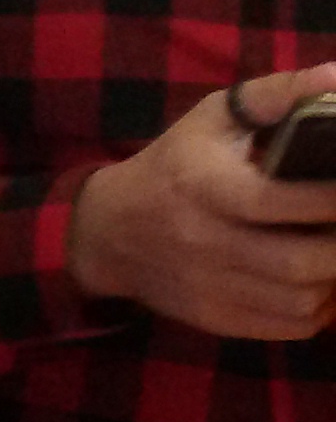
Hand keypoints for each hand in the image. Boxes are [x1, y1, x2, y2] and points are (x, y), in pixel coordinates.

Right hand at [66, 63, 335, 337]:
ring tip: (332, 247)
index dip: (332, 200)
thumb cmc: (174, 165)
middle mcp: (204, 242)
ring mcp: (209, 287)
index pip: (280, 202)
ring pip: (303, 299)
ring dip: (335, 277)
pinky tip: (318, 280)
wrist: (107, 230)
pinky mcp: (216, 318)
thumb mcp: (213, 119)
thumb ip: (277, 96)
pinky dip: (319, 308)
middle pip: (302, 262)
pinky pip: (289, 325)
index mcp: (203, 186)